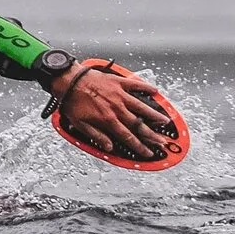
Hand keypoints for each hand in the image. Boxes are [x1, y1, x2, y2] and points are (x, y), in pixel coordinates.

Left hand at [56, 63, 178, 161]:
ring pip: (141, 106)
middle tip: (163, 141)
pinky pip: (136, 85)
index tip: (149, 153)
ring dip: (154, 114)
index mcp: (108, 120)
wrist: (69, 81)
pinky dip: (146, 87)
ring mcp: (120, 94)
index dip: (140, 146)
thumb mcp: (80, 125)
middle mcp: (117, 108)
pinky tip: (155, 91)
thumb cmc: (73, 102)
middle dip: (152, 135)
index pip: (128, 137)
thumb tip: (109, 148)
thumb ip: (97, 136)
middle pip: (139, 124)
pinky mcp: (119, 82)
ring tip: (165, 120)